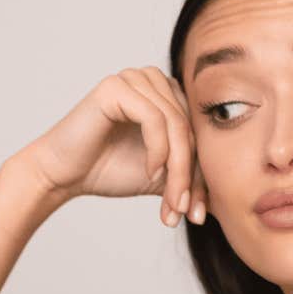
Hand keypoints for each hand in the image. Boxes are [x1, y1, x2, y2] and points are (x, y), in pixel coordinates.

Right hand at [20, 67, 209, 225]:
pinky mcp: (117, 86)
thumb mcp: (163, 177)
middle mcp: (154, 79)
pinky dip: (158, 150)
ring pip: (176, 126)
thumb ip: (191, 178)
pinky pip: (154, 118)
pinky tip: (150, 173)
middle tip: (186, 213)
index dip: (203, 175)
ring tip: (171, 201)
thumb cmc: (108, 170)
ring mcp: (135, 78)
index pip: (200, 133)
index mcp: (168, 94)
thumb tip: (229, 203)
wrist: (64, 175)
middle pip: (191, 129)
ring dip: (178, 170)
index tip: (199, 215)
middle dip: (191, 177)